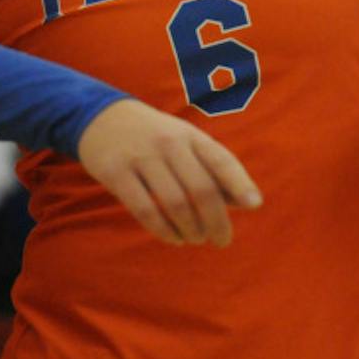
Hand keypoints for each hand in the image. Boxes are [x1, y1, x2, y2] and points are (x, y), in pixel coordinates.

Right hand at [77, 98, 261, 246]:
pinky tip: (174, 238)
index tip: (255, 205)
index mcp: (191, 136)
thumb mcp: (187, 143)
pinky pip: (145, 209)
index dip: (240, 183)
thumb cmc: (157, 139)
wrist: (103, 118)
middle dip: (216, 220)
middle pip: (200, 188)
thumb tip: (246, 203)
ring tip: (198, 238)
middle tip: (222, 240)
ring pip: (174, 202)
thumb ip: (214, 170)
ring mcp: (141, 158)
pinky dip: (164, 230)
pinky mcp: (116, 173)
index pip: (221, 159)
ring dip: (191, 229)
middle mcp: (169, 144)